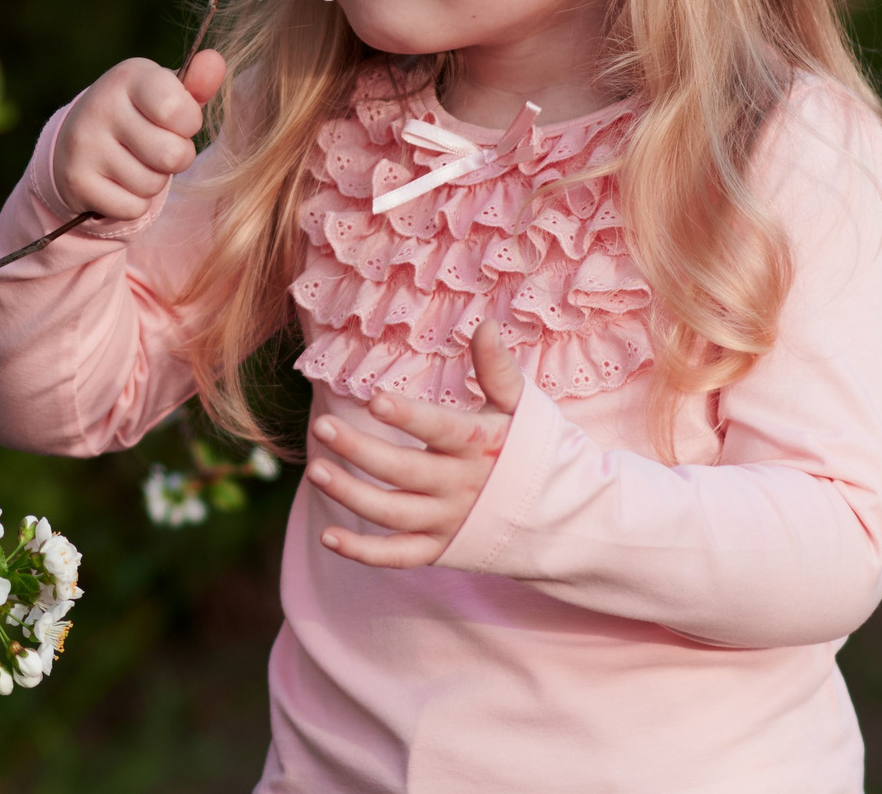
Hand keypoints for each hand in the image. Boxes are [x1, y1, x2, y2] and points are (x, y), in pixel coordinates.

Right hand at [48, 49, 226, 221]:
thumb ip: (196, 83)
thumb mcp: (166, 94)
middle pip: (172, 154)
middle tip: (158, 147)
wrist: (78, 143)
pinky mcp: (76, 181)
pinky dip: (134, 202)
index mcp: (128, 77)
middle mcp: (100, 105)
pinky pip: (132, 207)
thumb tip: (216, 61)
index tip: (174, 119)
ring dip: (153, 181)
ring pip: (152, 185)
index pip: (177, 110)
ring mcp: (84, 144)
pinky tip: (118, 182)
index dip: (188, 123)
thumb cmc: (139, 116)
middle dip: (176, 158)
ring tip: (136, 163)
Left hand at [306, 320, 526, 567]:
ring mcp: (449, 522)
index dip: (409, 416)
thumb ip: (498, 370)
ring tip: (316, 471)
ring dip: (352, 496)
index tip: (374, 399)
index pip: (440, 430)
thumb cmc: (534, 450)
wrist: (565, 520)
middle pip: (405, 472)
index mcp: (480, 446)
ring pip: (394, 514)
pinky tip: (327, 537)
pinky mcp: (441, 550)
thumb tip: (484, 326)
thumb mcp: (521, 408)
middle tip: (322, 426)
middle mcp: (461, 486)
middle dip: (361, 450)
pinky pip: (399, 556)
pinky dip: (364, 552)